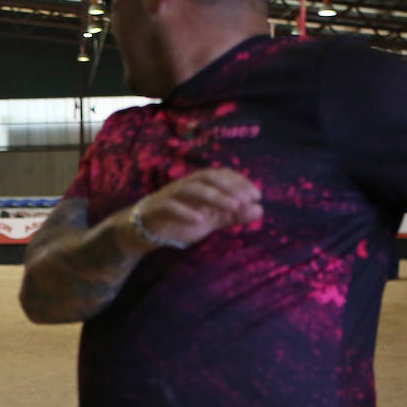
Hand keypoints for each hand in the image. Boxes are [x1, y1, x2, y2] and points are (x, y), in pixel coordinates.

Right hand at [133, 168, 262, 248]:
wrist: (145, 231)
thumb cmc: (181, 221)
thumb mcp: (212, 219)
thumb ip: (233, 215)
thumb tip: (260, 210)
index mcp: (200, 184)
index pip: (222, 175)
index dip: (240, 182)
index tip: (256, 196)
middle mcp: (186, 185)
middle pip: (209, 177)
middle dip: (230, 187)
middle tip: (247, 200)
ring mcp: (171, 195)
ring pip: (193, 189)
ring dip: (215, 197)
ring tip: (233, 208)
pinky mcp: (157, 209)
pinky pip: (171, 206)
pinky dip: (185, 212)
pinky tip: (199, 221)